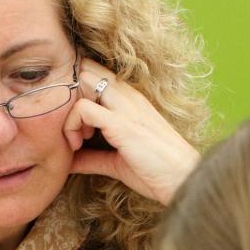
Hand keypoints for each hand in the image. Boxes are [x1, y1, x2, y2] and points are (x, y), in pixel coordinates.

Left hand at [62, 57, 199, 205]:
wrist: (182, 179)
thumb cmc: (154, 171)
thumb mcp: (115, 162)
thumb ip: (92, 158)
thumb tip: (68, 162)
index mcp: (129, 100)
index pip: (95, 74)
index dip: (75, 92)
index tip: (75, 125)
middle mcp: (127, 96)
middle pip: (86, 70)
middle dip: (69, 95)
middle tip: (73, 128)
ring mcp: (124, 106)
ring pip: (82, 81)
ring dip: (69, 110)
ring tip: (77, 139)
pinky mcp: (120, 123)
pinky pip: (83, 108)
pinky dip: (72, 124)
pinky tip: (78, 144)